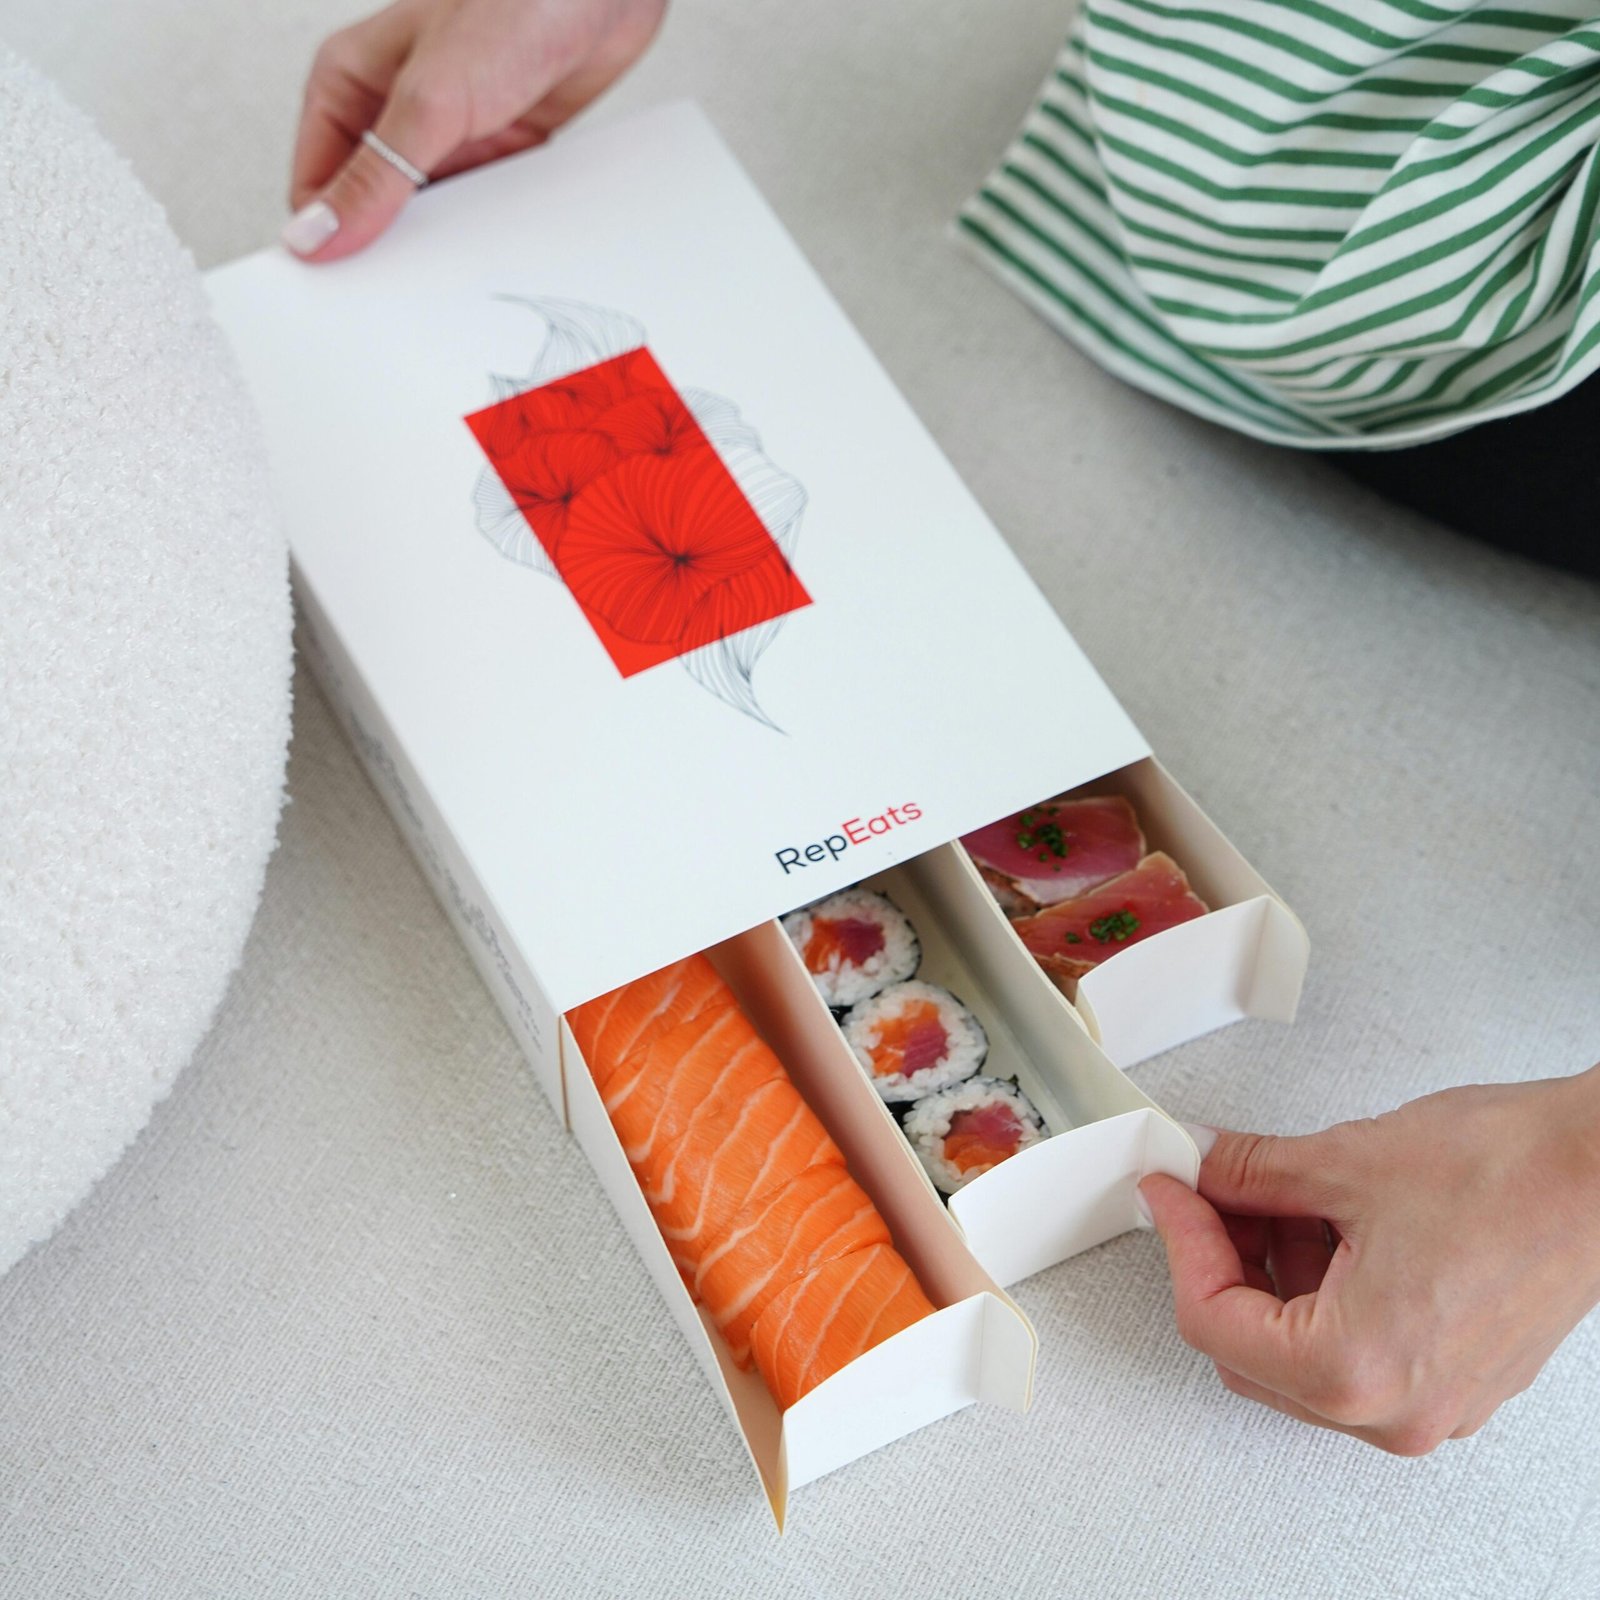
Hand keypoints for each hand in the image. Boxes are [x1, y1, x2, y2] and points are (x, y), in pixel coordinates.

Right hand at [284, 0, 666, 260]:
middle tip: (403, 303)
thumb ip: (376, 175)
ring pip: (430, 214)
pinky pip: (482, 207)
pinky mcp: (501, 147)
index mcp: (349, 85)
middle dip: (386, 253)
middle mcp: (393, 110)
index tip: (344, 293)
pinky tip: (497, 256)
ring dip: (443, 246)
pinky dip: (488, 231)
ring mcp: (449, 133)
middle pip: (372, 208)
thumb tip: (318, 235)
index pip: (315, 187)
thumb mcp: (430, 101)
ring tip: (455, 284)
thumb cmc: (515, 4)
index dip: (326, 243)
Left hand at [1140, 1065, 1599, 1453]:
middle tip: (1207, 1189)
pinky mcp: (1452, 1379)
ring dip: (1269, 1271)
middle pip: (1247, 1349)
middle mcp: (1394, 1411)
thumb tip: (1196, 1169)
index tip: (1166, 1191)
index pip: (1210, 1319)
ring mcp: (1429, 1403)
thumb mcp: (1342, 1163)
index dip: (1178, 1240)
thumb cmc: (1511, 1175)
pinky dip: (1320, 1287)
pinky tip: (1322, 1220)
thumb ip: (1247, 1174)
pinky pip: (1352, 1349)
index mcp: (1356, 1370)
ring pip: (1297, 1353)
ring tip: (1275, 1193)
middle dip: (1219, 1260)